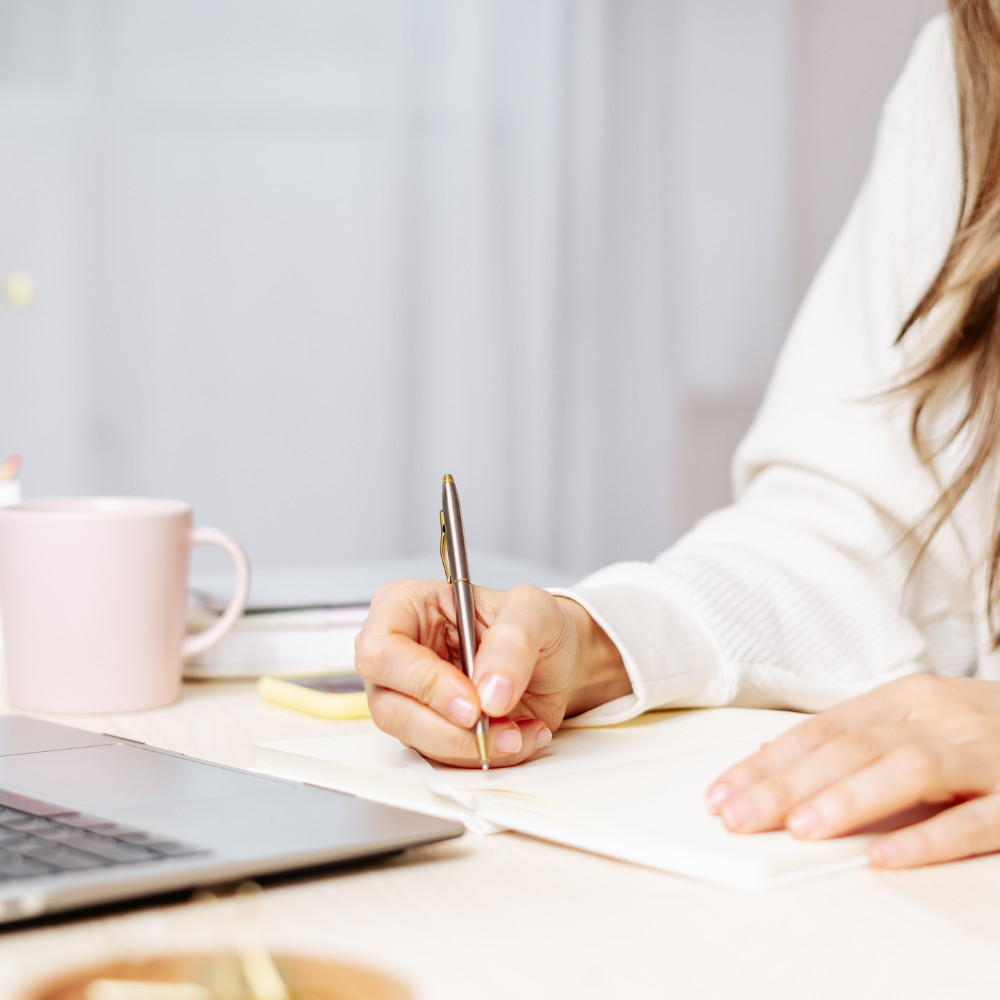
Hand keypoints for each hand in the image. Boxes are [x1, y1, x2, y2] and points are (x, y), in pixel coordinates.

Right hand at [354, 580, 630, 766]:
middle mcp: (398, 654)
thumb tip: (488, 691)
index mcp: (405, 606)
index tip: (472, 702)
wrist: (556, 659)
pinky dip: (486, 755)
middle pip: (389, 705)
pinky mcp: (429, 730)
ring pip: (414, 739)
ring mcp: (409, 696)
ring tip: (518, 730)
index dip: (422, 682)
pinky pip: (443, 757)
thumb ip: (513, 640)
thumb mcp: (535, 610)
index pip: (381, 650)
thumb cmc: (533, 623)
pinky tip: (519, 736)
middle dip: (448, 726)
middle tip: (497, 725)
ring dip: (471, 745)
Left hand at [706, 674, 999, 867]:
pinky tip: (889, 855)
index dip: (768, 762)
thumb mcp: (914, 719)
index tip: (722, 793)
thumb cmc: (978, 729)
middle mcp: (938, 718)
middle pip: (852, 748)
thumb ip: (853, 741)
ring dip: (850, 800)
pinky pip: (977, 819)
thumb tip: (768, 764)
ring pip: (909, 771)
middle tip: (739, 816)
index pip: (821, 730)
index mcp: (903, 698)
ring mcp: (982, 755)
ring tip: (802, 829)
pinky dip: (931, 837)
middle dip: (788, 784)